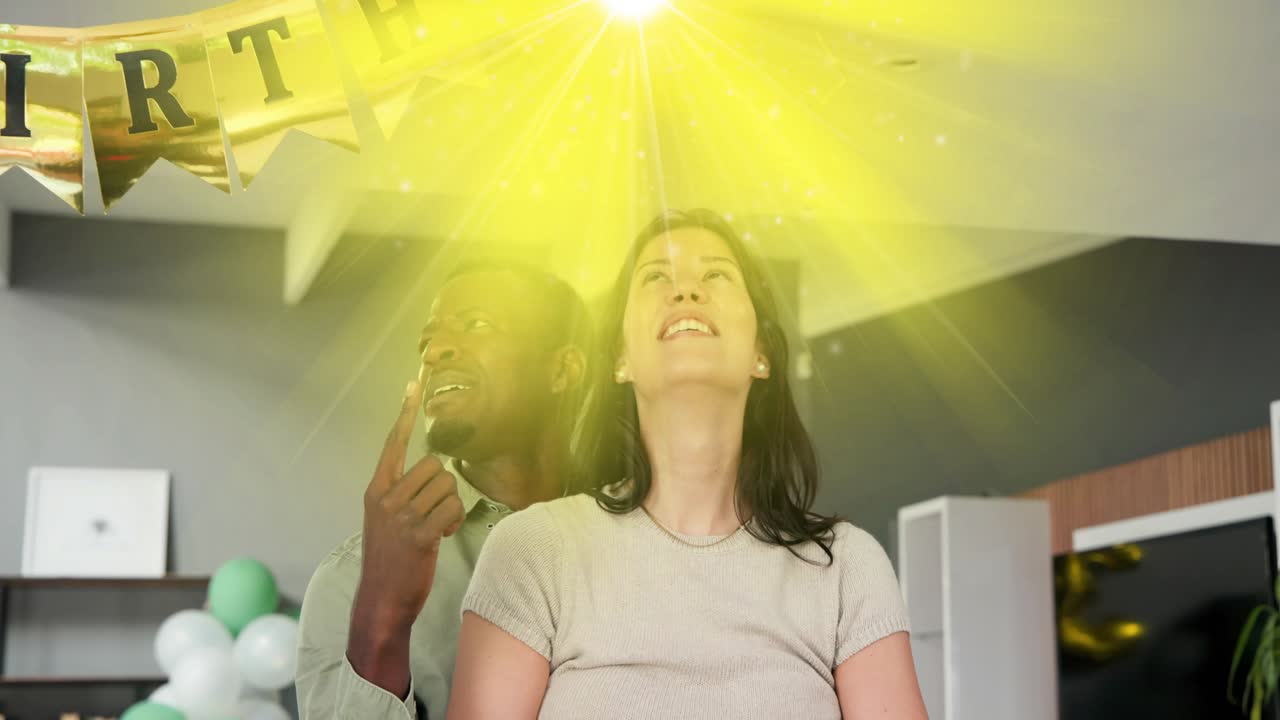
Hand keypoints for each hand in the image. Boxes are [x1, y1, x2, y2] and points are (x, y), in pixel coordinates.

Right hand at [359, 378, 465, 619]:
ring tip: (439, 526)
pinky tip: (444, 536)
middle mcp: (386, 498)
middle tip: (437, 512)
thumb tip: (430, 475)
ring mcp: (401, 516)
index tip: (414, 384)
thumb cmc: (389, 559)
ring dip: (452, 507)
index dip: (405, 414)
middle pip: (434, 465)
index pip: (393, 444)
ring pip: (447, 486)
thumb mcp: (384, 520)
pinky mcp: (418, 534)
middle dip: (444, 487)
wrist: (382, 599)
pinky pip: (452, 509)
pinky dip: (455, 521)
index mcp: (376, 490)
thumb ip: (400, 495)